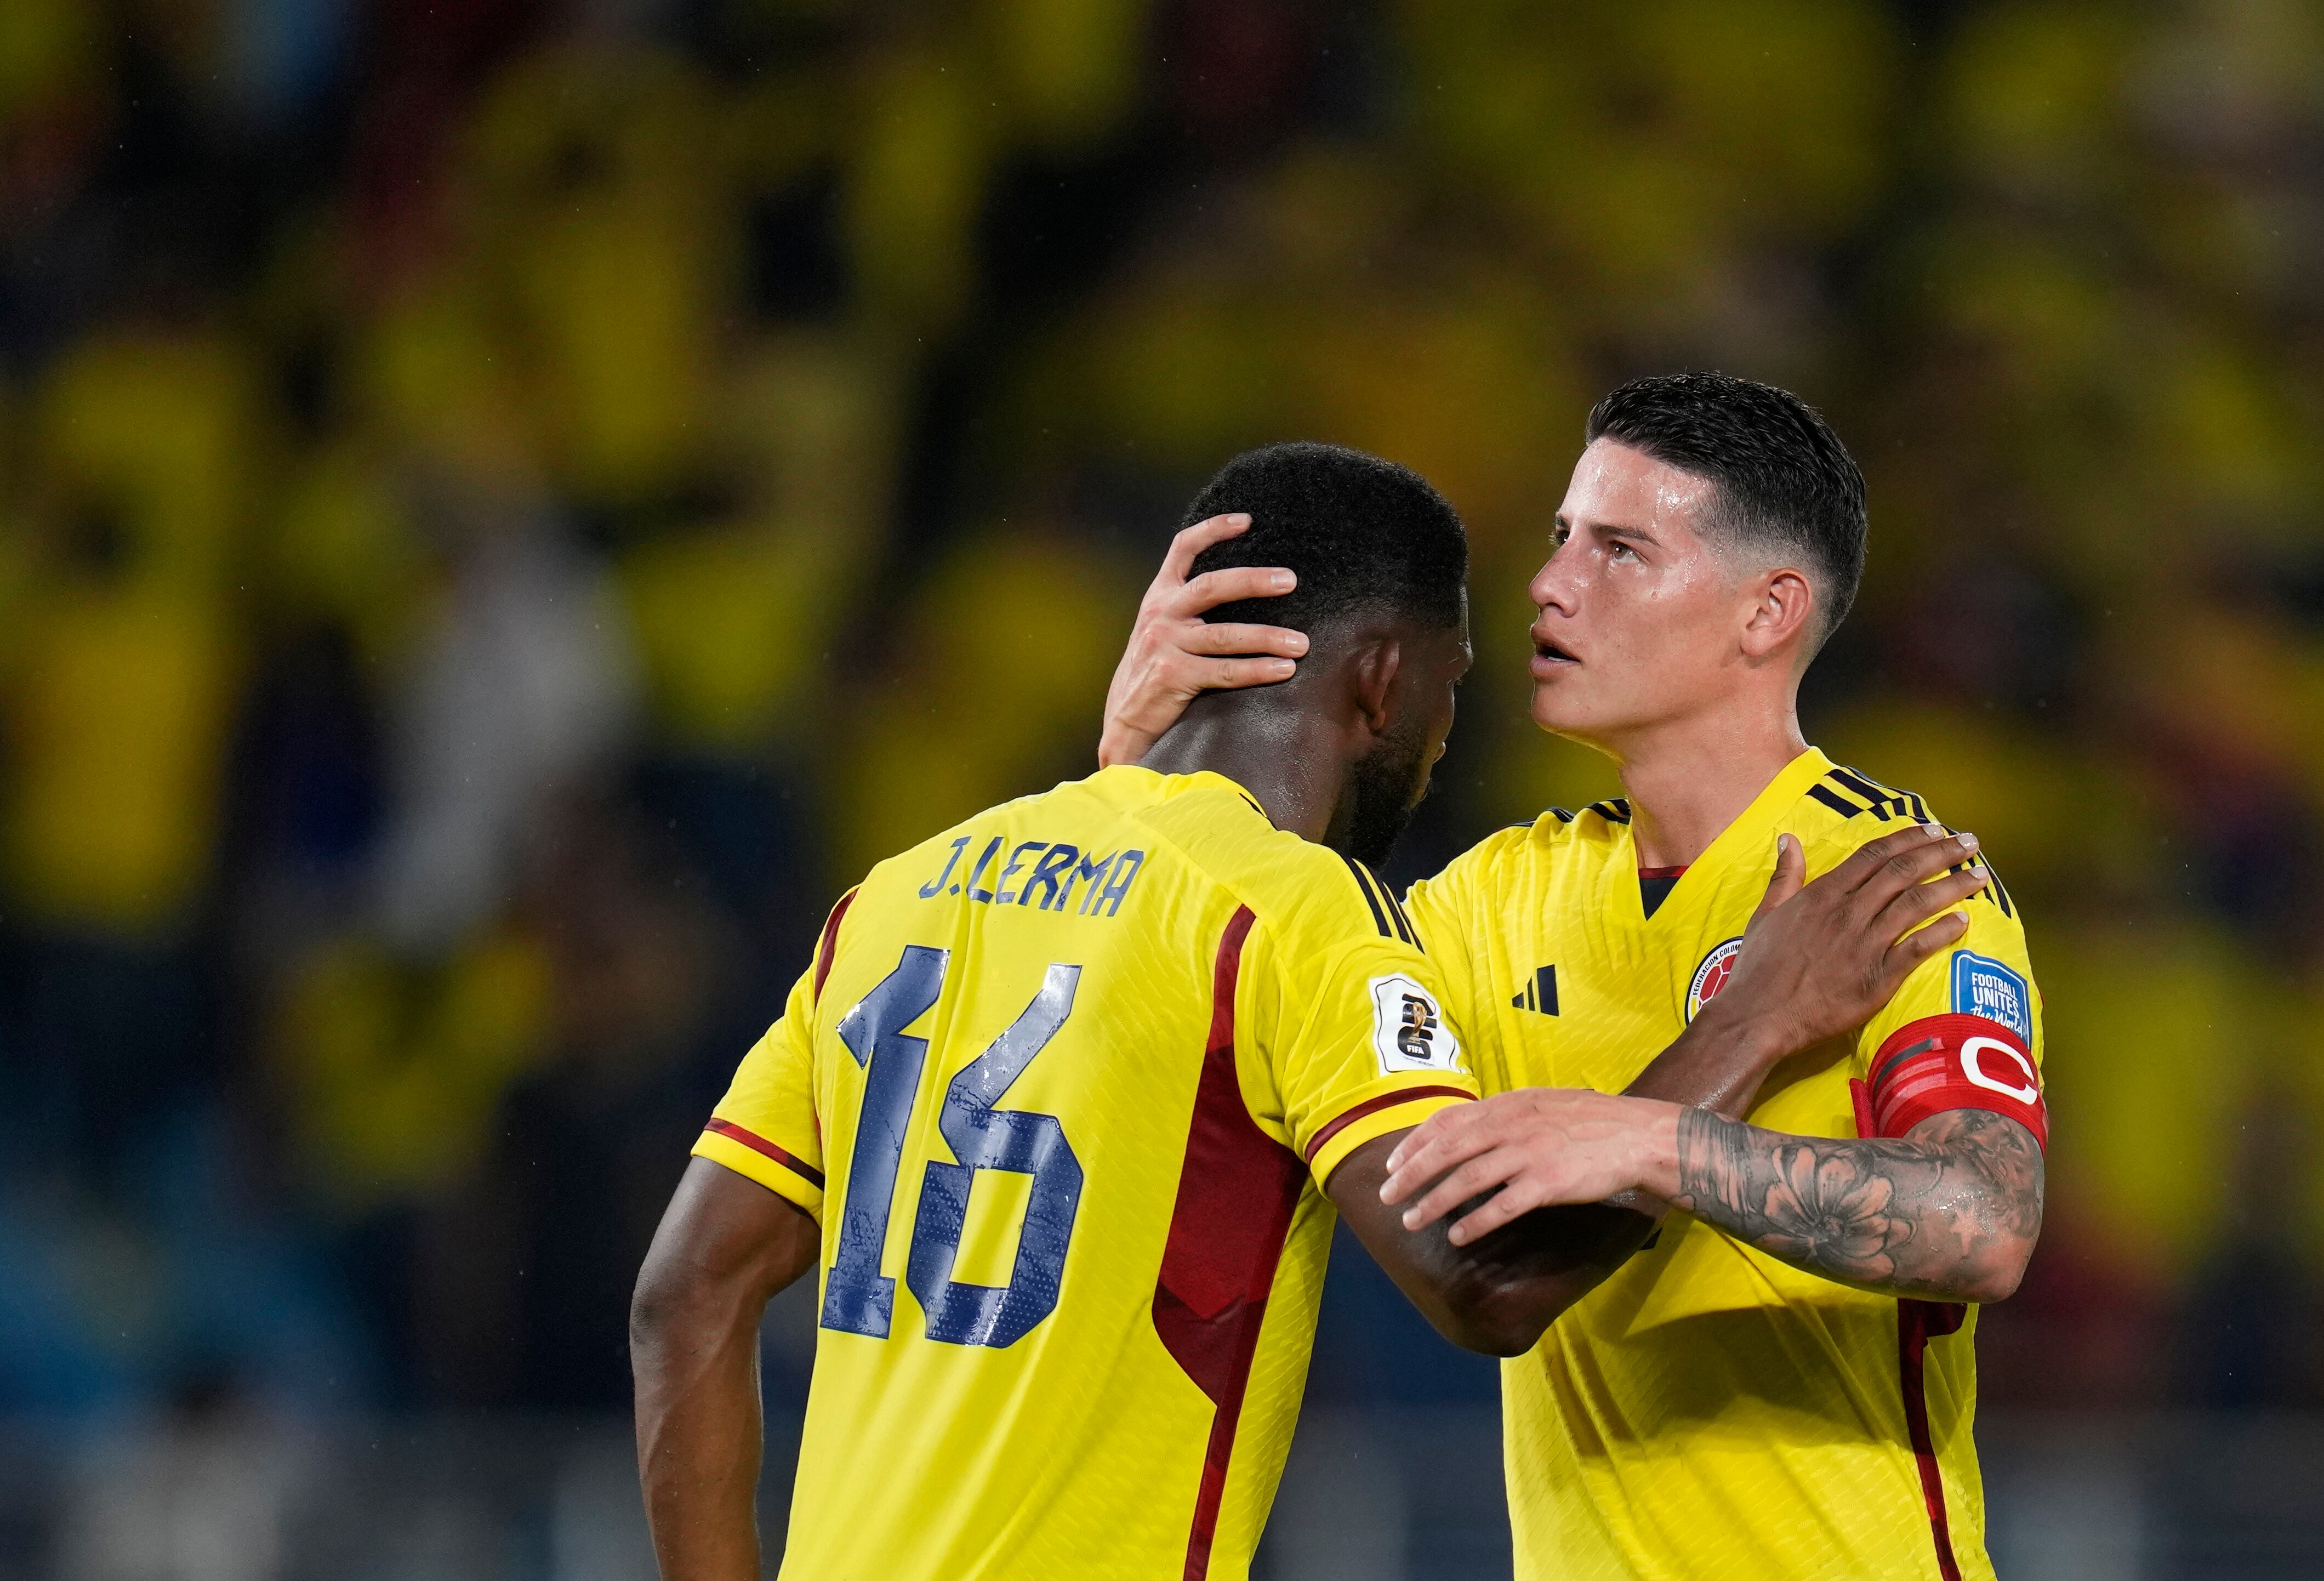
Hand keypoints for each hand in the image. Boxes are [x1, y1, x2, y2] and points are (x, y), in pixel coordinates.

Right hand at [1096, 514, 1308, 766]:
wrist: (1126, 722)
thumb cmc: (1155, 676)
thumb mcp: (1163, 633)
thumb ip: (1189, 611)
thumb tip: (1246, 593)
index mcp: (1159, 598)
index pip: (1182, 549)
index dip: (1213, 529)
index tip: (1247, 520)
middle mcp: (1160, 615)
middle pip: (1212, 586)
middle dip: (1254, 581)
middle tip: (1290, 580)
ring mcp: (1164, 644)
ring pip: (1226, 635)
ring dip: (1268, 637)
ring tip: (1300, 643)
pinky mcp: (1172, 675)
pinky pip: (1225, 671)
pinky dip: (1257, 670)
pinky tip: (1284, 670)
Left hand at [1380, 1090, 1681, 1244]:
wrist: (1638, 1135)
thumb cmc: (1591, 1121)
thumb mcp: (1541, 1103)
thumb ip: (1505, 1115)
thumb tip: (1468, 1129)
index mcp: (1508, 1105)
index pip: (1447, 1121)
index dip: (1415, 1143)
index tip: (1391, 1163)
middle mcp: (1511, 1126)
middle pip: (1447, 1150)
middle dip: (1411, 1174)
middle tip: (1386, 1196)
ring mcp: (1529, 1154)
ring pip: (1467, 1179)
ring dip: (1433, 1202)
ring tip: (1412, 1221)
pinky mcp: (1548, 1183)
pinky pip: (1501, 1206)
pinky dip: (1475, 1222)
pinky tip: (1456, 1236)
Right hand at [1698, 822, 1988, 1064]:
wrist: (1758, 1017)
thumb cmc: (1758, 969)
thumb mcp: (1765, 914)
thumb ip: (1784, 876)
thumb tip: (1788, 839)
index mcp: (1823, 895)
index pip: (1873, 855)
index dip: (1907, 838)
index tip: (1933, 829)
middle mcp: (1848, 913)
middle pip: (1903, 871)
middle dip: (1941, 852)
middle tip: (1969, 842)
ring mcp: (1864, 944)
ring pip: (1917, 903)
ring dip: (1953, 886)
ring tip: (1979, 875)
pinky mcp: (1877, 977)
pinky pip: (1918, 948)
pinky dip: (1943, 932)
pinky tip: (1963, 921)